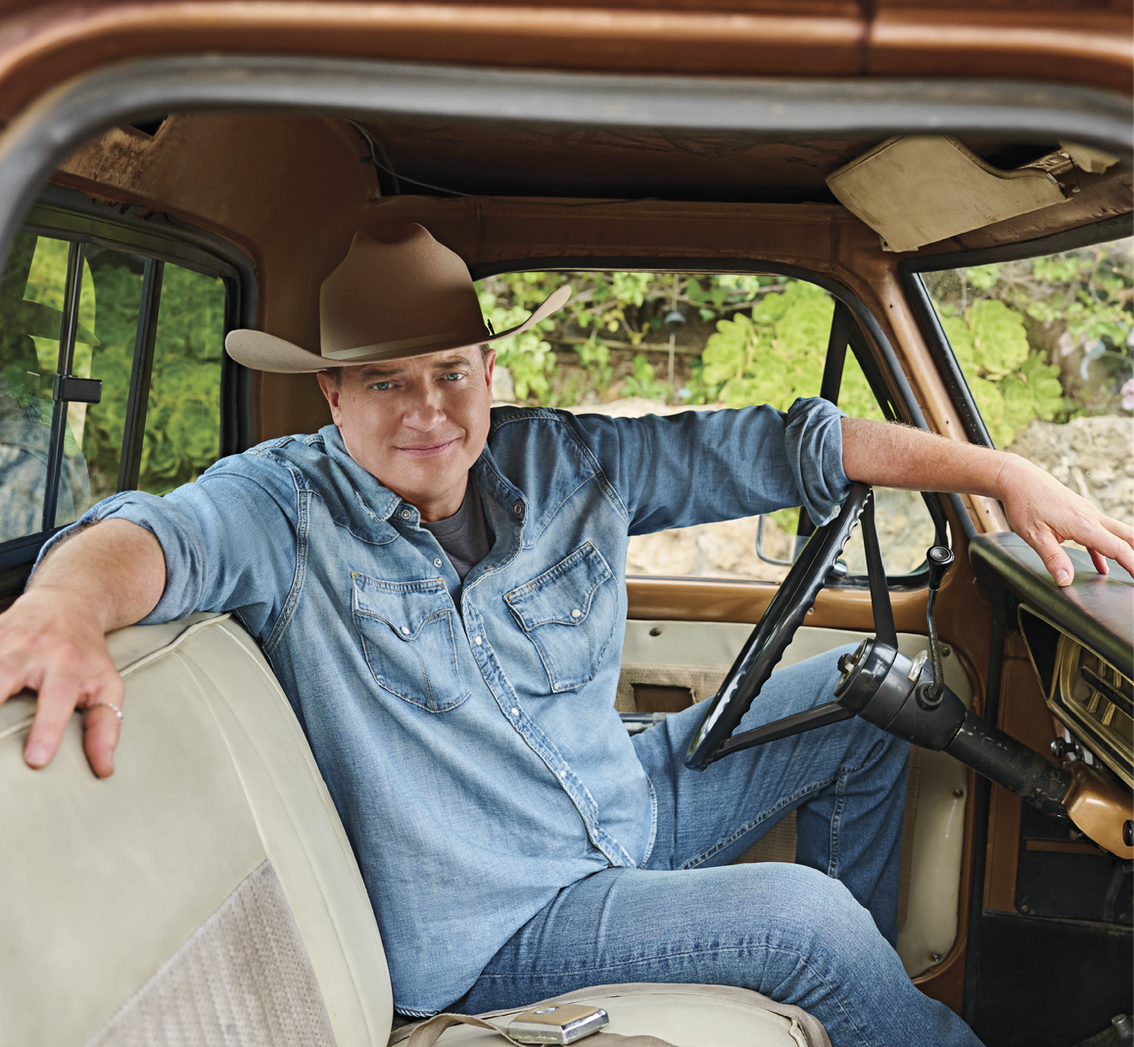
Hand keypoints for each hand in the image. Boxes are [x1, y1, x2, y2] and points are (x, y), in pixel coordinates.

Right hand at [0, 586, 124, 776]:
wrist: (69, 602)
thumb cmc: (86, 653)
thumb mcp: (106, 685)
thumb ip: (105, 727)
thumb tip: (104, 770)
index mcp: (67, 665)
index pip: (57, 698)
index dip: (47, 728)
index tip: (36, 759)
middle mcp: (33, 649)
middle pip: (4, 674)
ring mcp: (3, 639)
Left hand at [995, 454, 1133, 584]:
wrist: (1018, 479)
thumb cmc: (1025, 504)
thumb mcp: (1034, 535)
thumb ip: (1053, 558)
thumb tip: (1065, 580)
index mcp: (1083, 524)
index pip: (1117, 548)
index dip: (1132, 564)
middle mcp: (1091, 517)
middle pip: (1126, 537)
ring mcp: (1087, 514)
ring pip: (1115, 534)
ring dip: (1126, 550)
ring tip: (1129, 570)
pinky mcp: (1080, 514)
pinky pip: (1099, 534)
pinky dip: (1104, 551)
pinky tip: (1102, 566)